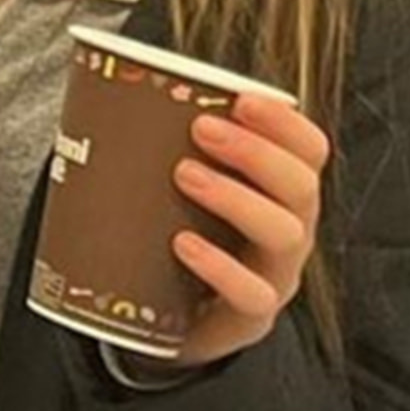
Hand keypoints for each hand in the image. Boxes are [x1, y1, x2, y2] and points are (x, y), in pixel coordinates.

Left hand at [158, 92, 331, 369]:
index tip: (242, 98)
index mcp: (281, 191)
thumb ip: (164, 147)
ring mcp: (276, 276)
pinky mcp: (251, 318)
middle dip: (255, 152)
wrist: (172, 320)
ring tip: (184, 174)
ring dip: (236, 198)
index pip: (308, 150)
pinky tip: (183, 243)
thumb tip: (100, 90)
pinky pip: (252, 295)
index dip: (285, 122)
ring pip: (284, 234)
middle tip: (202, 127)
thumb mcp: (182, 187)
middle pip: (300, 187)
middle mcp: (291, 230)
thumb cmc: (180, 233)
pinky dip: (221, 267)